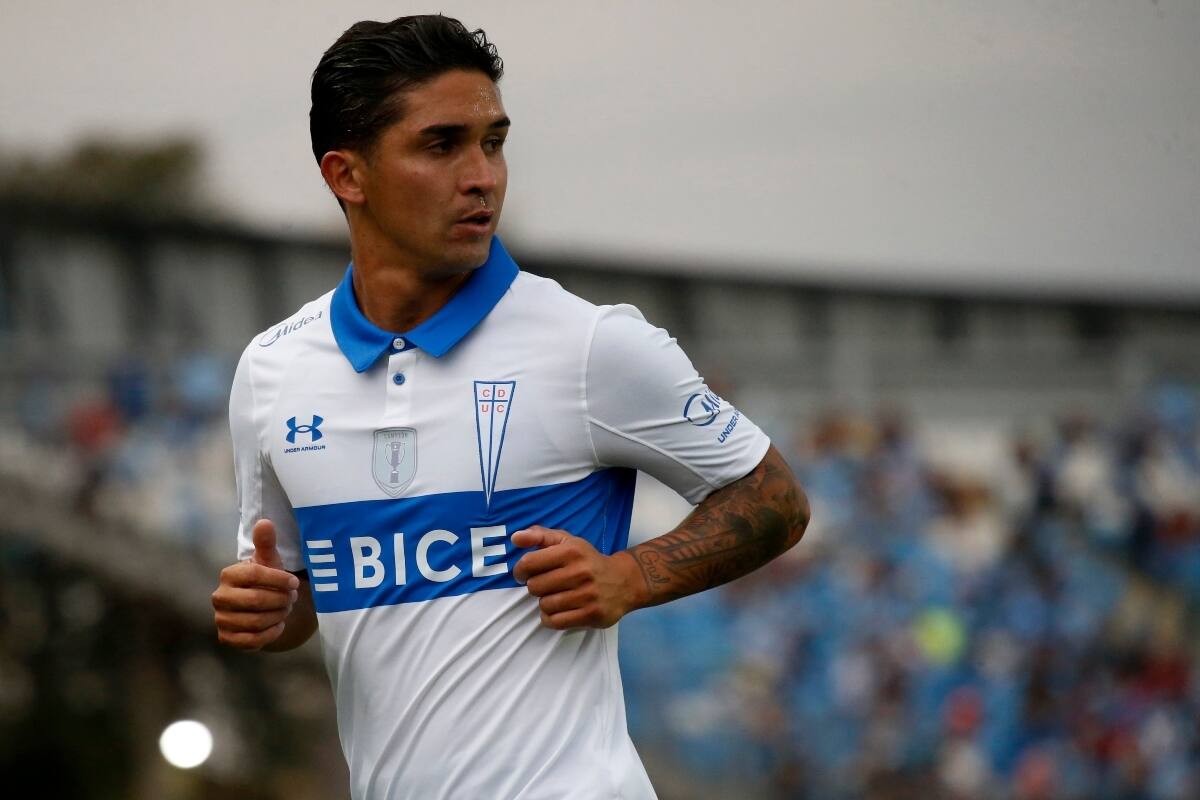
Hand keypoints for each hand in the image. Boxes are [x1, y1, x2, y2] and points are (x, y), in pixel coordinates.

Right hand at [212, 519, 299, 649]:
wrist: (259, 607)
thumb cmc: (265, 580)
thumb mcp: (269, 561)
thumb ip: (266, 543)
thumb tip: (265, 522)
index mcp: (228, 574)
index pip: (255, 575)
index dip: (279, 580)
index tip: (295, 583)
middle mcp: (219, 597)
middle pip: (256, 600)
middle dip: (281, 600)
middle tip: (292, 599)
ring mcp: (220, 619)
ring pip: (256, 621)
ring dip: (278, 616)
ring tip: (285, 610)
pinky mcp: (226, 638)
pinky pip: (251, 640)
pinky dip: (270, 634)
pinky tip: (277, 625)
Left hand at [511, 526, 646, 629]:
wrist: (624, 581)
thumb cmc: (588, 560)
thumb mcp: (567, 542)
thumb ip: (540, 536)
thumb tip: (515, 537)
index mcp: (571, 551)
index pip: (529, 563)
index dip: (520, 570)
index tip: (524, 573)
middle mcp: (580, 572)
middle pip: (534, 587)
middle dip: (535, 586)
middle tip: (545, 585)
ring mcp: (587, 595)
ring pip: (544, 605)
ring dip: (545, 603)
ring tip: (555, 596)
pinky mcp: (591, 615)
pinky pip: (555, 621)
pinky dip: (550, 618)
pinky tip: (558, 610)